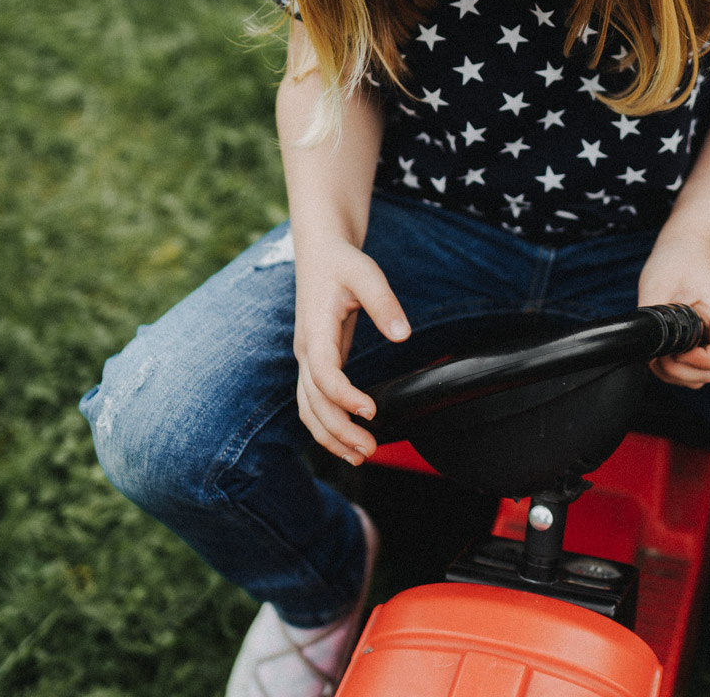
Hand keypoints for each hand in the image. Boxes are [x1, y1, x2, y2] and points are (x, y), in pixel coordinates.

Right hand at [292, 236, 410, 464]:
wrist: (320, 254)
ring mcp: (307, 360)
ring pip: (308, 408)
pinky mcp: (315, 364)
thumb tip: (403, 335)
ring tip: (360, 456)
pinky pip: (313, 402)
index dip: (343, 396)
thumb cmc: (342, 263)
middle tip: (370, 449)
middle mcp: (306, 350)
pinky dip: (327, 425)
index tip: (370, 410)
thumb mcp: (366, 274)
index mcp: (315, 330)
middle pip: (313, 401)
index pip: (323, 373)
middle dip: (339, 430)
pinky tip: (348, 440)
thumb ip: (384, 303)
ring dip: (330, 436)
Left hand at [637, 230, 709, 387]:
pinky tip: (661, 355)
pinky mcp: (704, 341)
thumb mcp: (658, 286)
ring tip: (657, 357)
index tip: (679, 349)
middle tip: (659, 357)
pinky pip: (695, 368)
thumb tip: (638, 343)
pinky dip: (677, 370)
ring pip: (704, 375)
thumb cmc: (676, 262)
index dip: (705, 360)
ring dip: (678, 374)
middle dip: (682, 371)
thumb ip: (651, 318)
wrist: (685, 248)